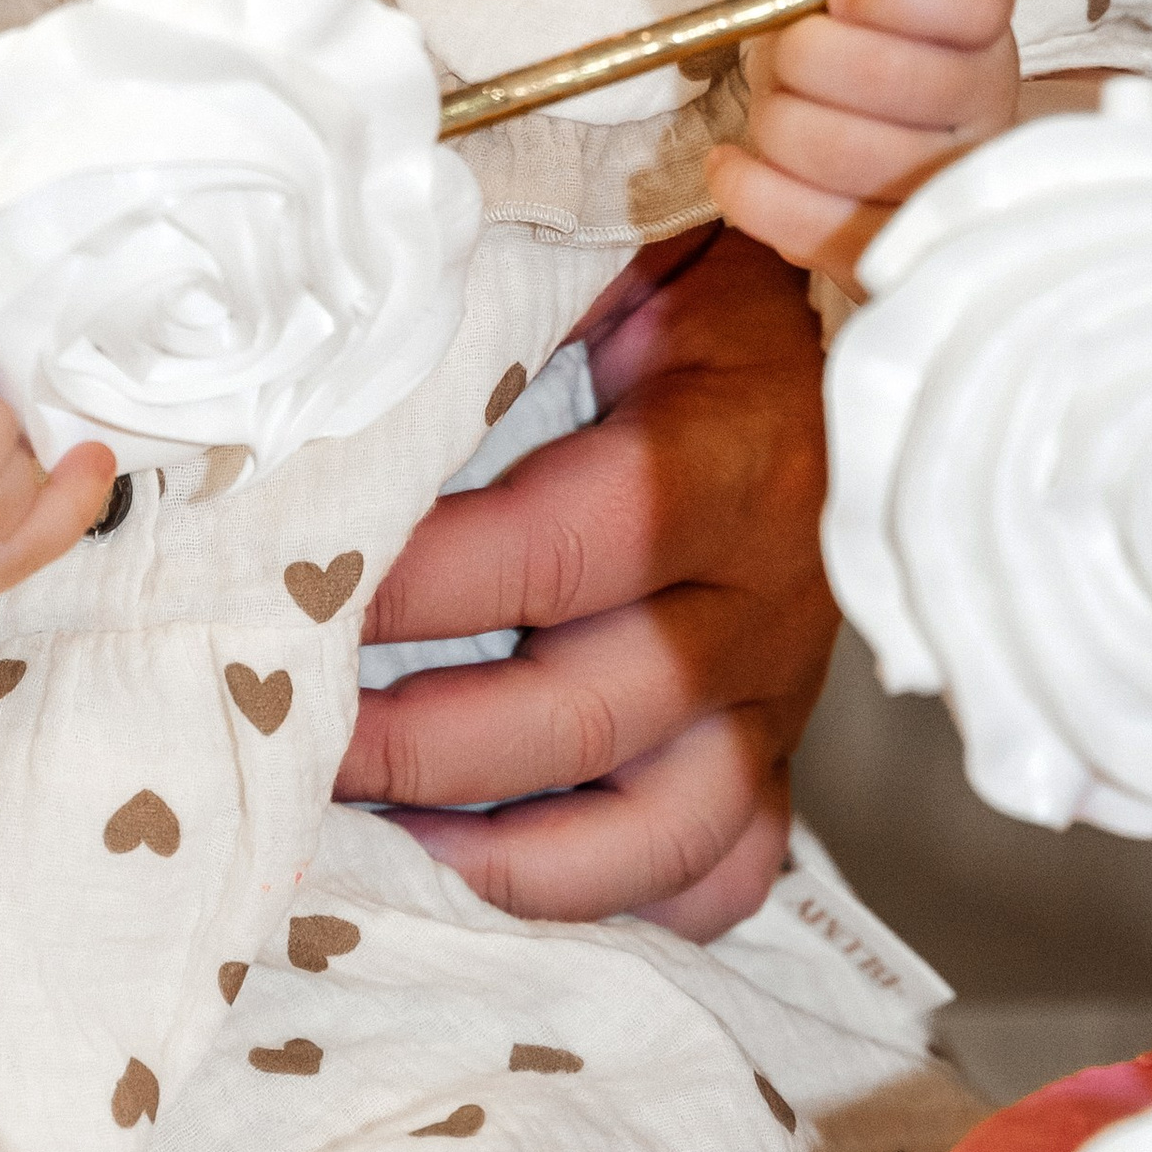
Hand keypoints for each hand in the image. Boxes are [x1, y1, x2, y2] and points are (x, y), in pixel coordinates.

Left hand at [334, 225, 838, 938]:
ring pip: (657, 834)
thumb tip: (334, 337)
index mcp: (724, 459)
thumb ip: (503, 296)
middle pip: (582, 719)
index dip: (415, 586)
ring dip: (500, 859)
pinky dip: (622, 901)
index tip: (292, 582)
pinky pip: (722, 870)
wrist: (861, 315)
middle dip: (412, 745)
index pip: (553, 551)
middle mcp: (765, 598)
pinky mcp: (779, 745)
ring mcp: (779, 691)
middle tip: (289, 737)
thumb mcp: (620, 249)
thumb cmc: (700, 275)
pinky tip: (503, 886)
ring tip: (369, 845)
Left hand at [705, 0, 1018, 291]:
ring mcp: (950, 198)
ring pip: (833, 148)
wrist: (888, 200)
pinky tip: (734, 167)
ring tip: (774, 119)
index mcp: (982, 35)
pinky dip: (747, 188)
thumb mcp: (842, 21)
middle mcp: (985, 114)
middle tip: (788, 63)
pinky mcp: (897, 262)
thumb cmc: (865, 89)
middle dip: (798, 59)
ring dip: (772, 126)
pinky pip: (806, 222)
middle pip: (878, 71)